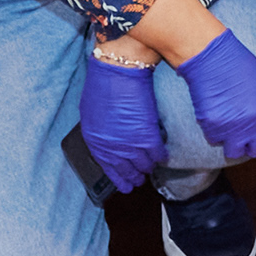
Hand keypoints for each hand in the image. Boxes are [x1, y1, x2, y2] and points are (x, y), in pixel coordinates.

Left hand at [79, 55, 165, 192]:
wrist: (117, 70)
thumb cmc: (102, 84)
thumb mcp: (92, 112)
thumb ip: (100, 130)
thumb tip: (109, 139)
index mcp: (95, 142)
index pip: (108, 167)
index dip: (118, 177)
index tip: (125, 184)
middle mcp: (112, 148)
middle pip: (126, 170)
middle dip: (134, 177)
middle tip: (139, 180)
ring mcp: (129, 145)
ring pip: (143, 165)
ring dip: (148, 168)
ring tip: (151, 169)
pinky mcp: (146, 137)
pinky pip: (157, 154)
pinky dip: (161, 156)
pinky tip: (163, 156)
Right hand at [175, 28, 255, 161]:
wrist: (213, 57)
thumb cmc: (239, 64)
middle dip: (249, 144)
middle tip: (240, 134)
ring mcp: (235, 129)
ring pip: (234, 152)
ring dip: (230, 142)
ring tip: (225, 127)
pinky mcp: (214, 128)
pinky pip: (214, 139)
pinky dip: (212, 131)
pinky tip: (213, 114)